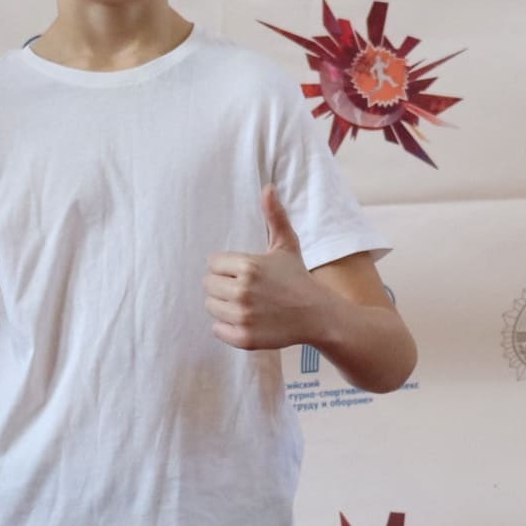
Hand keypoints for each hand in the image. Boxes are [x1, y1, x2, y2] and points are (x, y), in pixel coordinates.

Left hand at [205, 186, 325, 351]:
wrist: (317, 315)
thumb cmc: (297, 278)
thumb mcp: (286, 246)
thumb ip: (274, 217)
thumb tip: (267, 187)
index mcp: (248, 266)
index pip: (212, 263)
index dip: (226, 267)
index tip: (243, 273)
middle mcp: (242, 290)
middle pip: (208, 285)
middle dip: (222, 285)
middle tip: (243, 290)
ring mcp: (242, 316)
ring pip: (211, 306)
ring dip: (223, 306)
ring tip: (245, 304)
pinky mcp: (244, 338)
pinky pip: (217, 329)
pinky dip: (227, 327)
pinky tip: (246, 320)